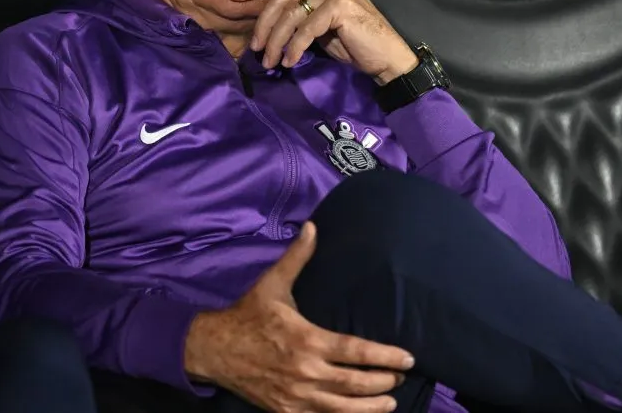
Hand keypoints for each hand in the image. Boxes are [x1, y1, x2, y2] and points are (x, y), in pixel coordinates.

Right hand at [184, 222, 414, 412]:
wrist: (213, 349)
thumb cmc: (248, 315)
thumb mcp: (273, 284)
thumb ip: (297, 257)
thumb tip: (313, 226)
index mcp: (308, 340)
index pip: (356, 351)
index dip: (385, 357)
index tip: (408, 358)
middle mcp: (306, 371)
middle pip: (355, 383)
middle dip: (383, 382)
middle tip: (401, 378)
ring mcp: (296, 396)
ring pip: (342, 407)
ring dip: (370, 407)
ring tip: (391, 403)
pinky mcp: (286, 411)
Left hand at [229, 0, 418, 84]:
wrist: (385, 56)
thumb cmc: (350, 41)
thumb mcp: (316, 23)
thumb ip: (296, 13)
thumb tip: (262, 21)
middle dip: (264, 24)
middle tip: (256, 48)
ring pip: (291, 14)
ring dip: (277, 41)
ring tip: (270, 61)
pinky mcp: (340, 5)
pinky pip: (306, 28)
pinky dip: (295, 47)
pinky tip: (290, 61)